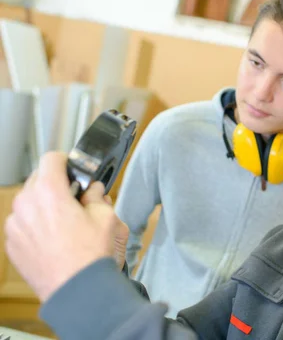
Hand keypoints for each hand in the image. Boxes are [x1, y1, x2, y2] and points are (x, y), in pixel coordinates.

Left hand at [5, 152, 122, 301]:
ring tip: (63, 222)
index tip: (74, 170)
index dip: (66, 161)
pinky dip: (35, 225)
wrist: (76, 290)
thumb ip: (97, 196)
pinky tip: (53, 239)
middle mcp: (25, 204)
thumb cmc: (90, 254)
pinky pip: (22, 224)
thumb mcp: (106, 216)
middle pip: (37, 180)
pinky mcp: (11, 244)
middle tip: (74, 199)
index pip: (51, 158)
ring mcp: (15, 225)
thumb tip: (93, 191)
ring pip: (28, 203)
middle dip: (55, 185)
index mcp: (48, 191)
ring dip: (43, 205)